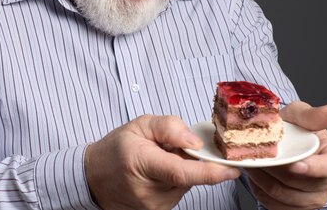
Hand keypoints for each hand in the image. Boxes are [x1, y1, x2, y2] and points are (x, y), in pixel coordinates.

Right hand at [84, 114, 239, 209]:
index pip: (182, 172)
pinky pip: (178, 192)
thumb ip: (169, 127)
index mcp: (141, 163)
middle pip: (187, 175)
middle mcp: (148, 190)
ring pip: (185, 184)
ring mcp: (153, 206)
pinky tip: (157, 174)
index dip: (210, 172)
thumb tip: (195, 142)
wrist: (94, 177)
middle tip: (168, 149)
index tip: (232, 170)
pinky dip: (174, 181)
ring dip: (180, 170)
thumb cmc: (117, 149)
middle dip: (188, 160)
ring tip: (157, 162)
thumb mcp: (139, 125)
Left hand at [245, 101, 326, 209]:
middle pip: (299, 182)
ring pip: (282, 194)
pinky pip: (273, 204)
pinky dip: (259, 190)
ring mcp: (312, 199)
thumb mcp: (300, 115)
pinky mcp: (294, 208)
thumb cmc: (295, 128)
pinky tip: (256, 175)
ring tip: (253, 162)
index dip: (314, 168)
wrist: (281, 142)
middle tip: (258, 154)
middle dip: (275, 168)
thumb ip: (313, 115)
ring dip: (263, 178)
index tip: (295, 164)